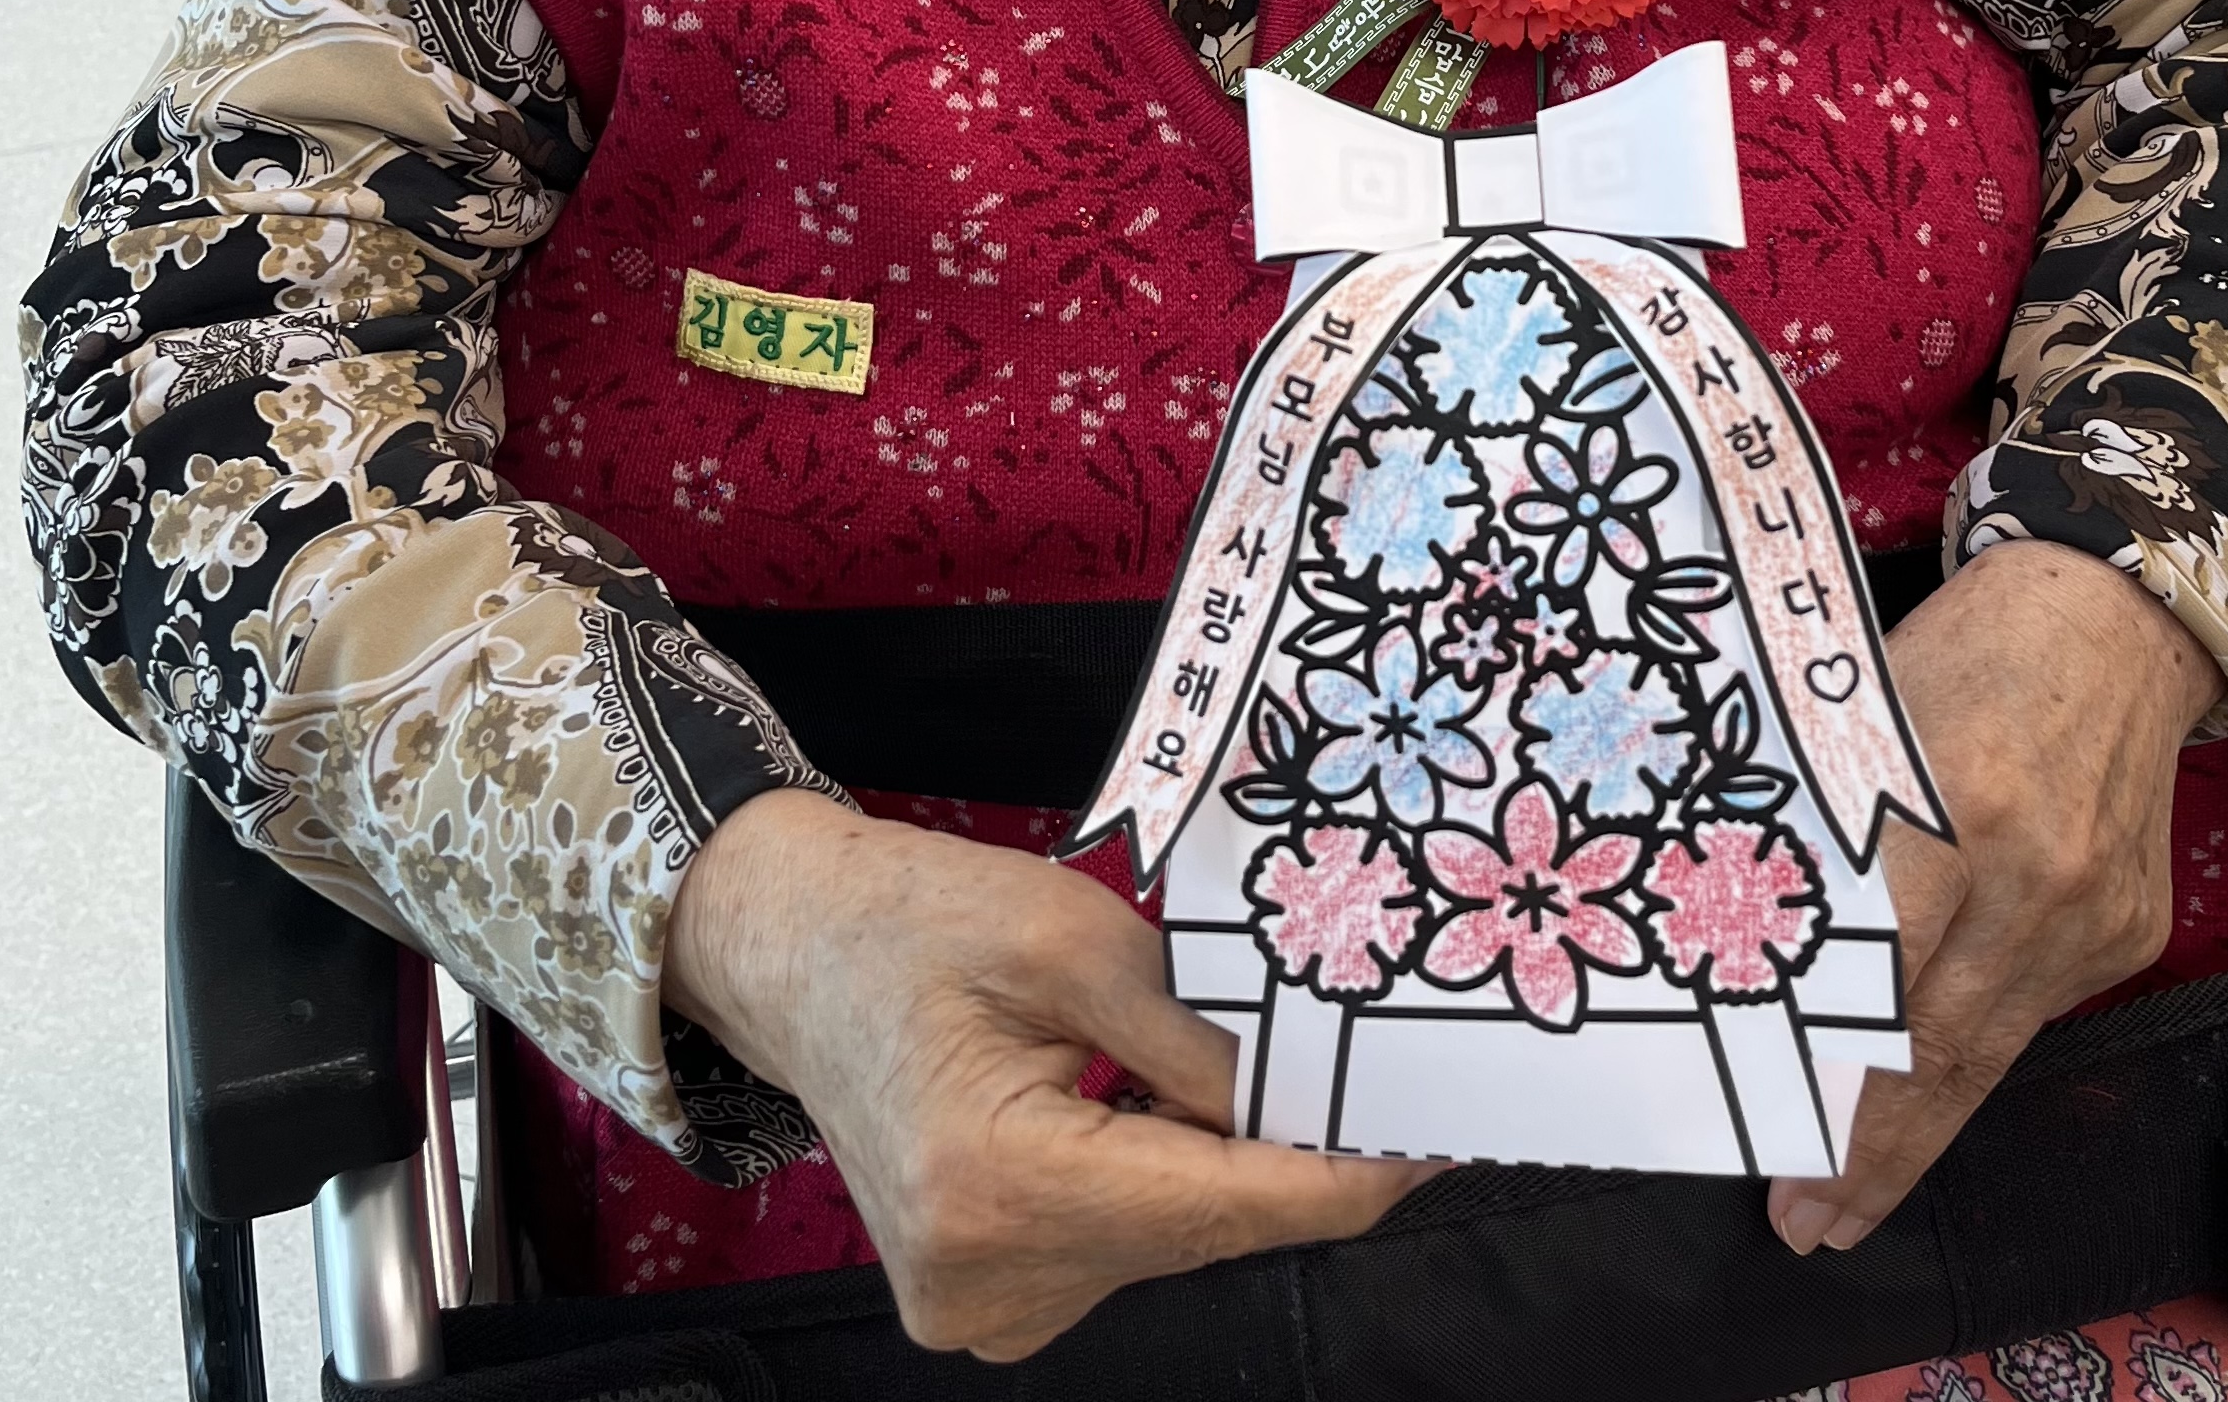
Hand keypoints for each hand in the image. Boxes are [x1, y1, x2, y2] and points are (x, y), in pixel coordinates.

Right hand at [665, 789, 1431, 1357]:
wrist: (788, 949)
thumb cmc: (914, 917)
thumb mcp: (1069, 937)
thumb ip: (1195, 1036)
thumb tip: (1311, 1098)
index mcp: (997, 1186)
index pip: (1221, 1205)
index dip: (1341, 1176)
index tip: (1438, 1144)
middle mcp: (989, 1282)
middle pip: (1202, 1230)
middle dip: (1287, 1154)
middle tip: (1369, 1076)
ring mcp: (982, 1309)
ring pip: (1170, 1242)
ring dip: (1215, 1164)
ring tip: (1221, 1063)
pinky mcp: (987, 1301)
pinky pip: (1120, 1245)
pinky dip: (1159, 1180)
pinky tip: (1144, 1104)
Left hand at [1769, 541, 2218, 1255]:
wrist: (2112, 617)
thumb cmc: (1966, 651)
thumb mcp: (1862, 721)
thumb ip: (1823, 837)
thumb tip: (1747, 947)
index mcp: (1953, 811)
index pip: (1874, 980)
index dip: (1826, 1080)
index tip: (1775, 1152)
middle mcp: (2036, 880)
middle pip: (1939, 1051)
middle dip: (1869, 1153)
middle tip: (1807, 1220)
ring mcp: (2094, 916)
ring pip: (1993, 1054)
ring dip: (1921, 1133)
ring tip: (1851, 1194)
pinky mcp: (2131, 932)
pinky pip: (2037, 1012)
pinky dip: (1975, 1049)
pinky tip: (1925, 1084)